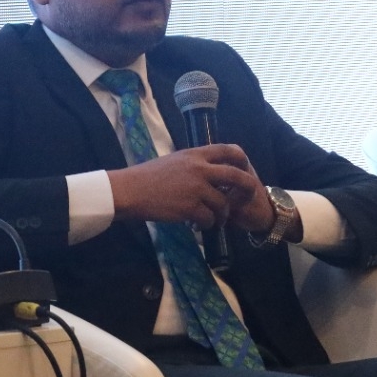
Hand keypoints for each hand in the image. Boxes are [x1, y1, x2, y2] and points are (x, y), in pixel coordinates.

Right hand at [107, 145, 263, 230]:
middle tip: (247, 198)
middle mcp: (200, 169)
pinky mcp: (189, 207)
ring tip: (215, 220)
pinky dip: (206, 225)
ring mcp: (196, 188)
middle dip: (247, 188)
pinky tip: (197, 226)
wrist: (129, 190)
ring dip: (222, 215)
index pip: (228, 150)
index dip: (241, 159)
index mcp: (195, 154)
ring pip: (222, 203)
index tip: (245, 169)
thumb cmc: (147, 176)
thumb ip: (195, 163)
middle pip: (236, 176)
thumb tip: (211, 170)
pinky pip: (208, 219)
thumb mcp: (174, 160)